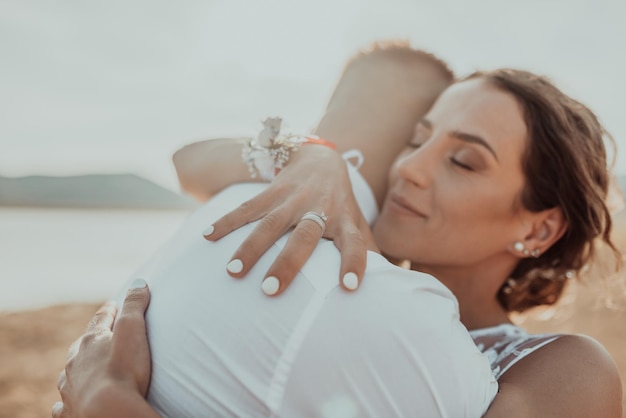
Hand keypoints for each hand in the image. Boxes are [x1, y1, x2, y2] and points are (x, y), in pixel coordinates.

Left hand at [52, 279, 152, 417]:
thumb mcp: (133, 330)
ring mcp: (70, 388)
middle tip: (97, 335)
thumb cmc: (124, 370)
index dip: (108, 312)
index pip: (99, 320)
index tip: (112, 306)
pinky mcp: (70, 412)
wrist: (108, 411)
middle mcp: (75, 363)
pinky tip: (66, 400)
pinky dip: (66, 400)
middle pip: (81, 346)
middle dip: (89, 339)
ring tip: (84, 368)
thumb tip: (138, 283)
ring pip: (69, 374)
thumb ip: (135, 305)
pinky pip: (64, 404)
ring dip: (77, 369)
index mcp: (91, 342)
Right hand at [204, 145, 377, 295]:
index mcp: (343, 220)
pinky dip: (227, 221)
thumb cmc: (341, 201)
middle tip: (270, 290)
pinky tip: (207, 237)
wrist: (322, 157)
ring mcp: (293, 199)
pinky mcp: (272, 191)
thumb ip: (367, 249)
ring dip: (250, 247)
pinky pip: (248, 207)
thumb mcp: (357, 221)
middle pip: (304, 236)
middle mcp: (319, 208)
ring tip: (232, 272)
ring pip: (270, 223)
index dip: (354, 263)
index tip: (350, 288)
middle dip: (288, 262)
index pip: (355, 242)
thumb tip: (389, 285)